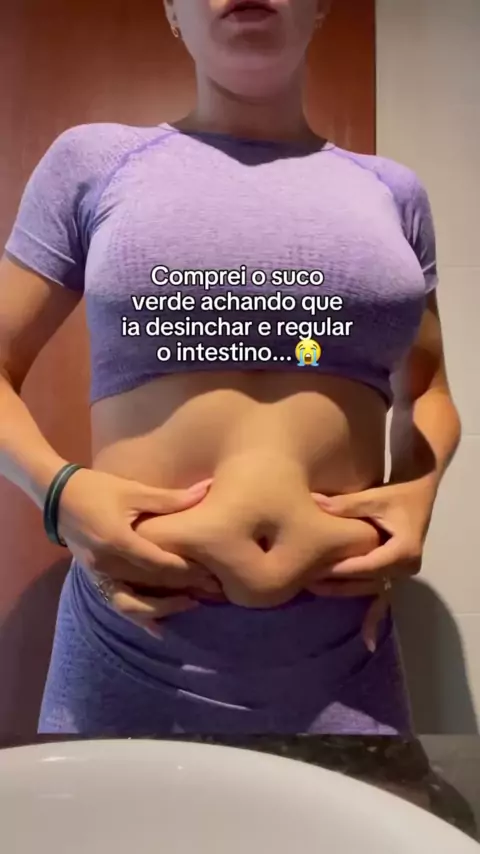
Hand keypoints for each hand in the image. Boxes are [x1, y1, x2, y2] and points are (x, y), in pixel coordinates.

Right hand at [56, 469, 220, 631]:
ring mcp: (98, 575)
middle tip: (212, 590)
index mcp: (118, 541)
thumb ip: (170, 499)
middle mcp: (107, 564)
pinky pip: (118, 604)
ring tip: (191, 604)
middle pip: (150, 584)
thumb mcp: (133, 490)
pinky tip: (158, 628)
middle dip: (183, 588)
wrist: (57, 496)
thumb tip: (206, 490)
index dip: (187, 570)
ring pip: (133, 603)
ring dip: (162, 608)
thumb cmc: (96, 489)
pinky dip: (139, 618)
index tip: (212, 571)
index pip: (159, 564)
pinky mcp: (94, 579)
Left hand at [305, 478, 436, 650]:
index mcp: (404, 551)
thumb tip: (314, 502)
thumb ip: (345, 505)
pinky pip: (383, 599)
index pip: (367, 565)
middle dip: (336, 581)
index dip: (341, 568)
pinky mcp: (394, 575)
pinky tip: (365, 642)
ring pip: (368, 589)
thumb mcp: (374, 497)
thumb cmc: (398, 494)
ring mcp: (401, 574)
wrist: (419, 493)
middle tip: (305, 580)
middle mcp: (405, 568)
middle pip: (365, 580)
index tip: (315, 569)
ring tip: (312, 589)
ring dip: (343, 591)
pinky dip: (373, 618)